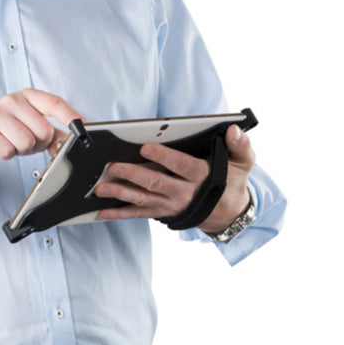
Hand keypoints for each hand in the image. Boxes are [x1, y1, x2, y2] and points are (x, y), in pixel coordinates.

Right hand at [0, 88, 84, 168]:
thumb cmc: (8, 130)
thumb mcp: (32, 126)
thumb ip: (55, 134)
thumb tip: (70, 142)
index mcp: (27, 97)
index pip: (55, 103)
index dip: (71, 117)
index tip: (85, 128)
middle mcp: (12, 101)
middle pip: (44, 130)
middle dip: (39, 143)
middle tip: (28, 141)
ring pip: (27, 142)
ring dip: (24, 150)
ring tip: (15, 144)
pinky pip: (9, 151)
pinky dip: (9, 154)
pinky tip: (2, 147)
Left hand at [94, 124, 254, 232]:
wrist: (227, 213)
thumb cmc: (231, 182)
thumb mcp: (242, 163)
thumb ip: (240, 146)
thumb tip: (233, 130)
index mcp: (201, 176)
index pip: (180, 165)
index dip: (163, 157)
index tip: (145, 148)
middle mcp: (183, 193)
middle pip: (155, 183)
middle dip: (132, 174)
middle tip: (112, 167)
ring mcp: (170, 205)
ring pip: (143, 199)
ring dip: (120, 194)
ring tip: (101, 187)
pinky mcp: (161, 213)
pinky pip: (139, 214)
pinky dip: (120, 214)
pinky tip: (102, 211)